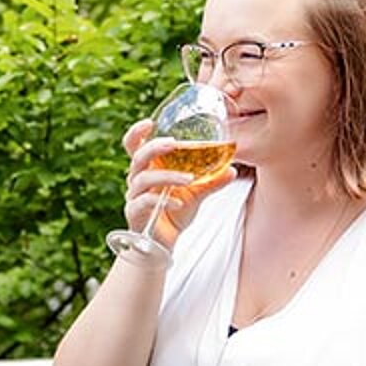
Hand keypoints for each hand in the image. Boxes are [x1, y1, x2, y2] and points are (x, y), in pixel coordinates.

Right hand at [121, 118, 235, 248]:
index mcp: (149, 168)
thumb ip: (211, 181)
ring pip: (143, 179)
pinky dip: (163, 201)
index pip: (135, 146)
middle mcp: (138, 180)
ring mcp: (134, 197)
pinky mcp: (135, 214)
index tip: (150, 122)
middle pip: (138, 157)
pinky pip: (144, 202)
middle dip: (154, 147)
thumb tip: (232, 169)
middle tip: (174, 144)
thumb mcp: (196, 194)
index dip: (137, 133)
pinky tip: (179, 203)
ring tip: (189, 179)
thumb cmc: (175, 213)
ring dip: (167, 176)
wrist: (164, 244)